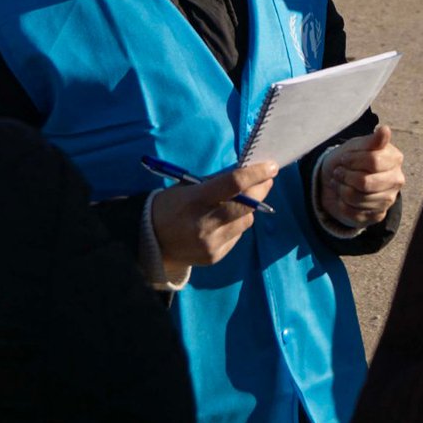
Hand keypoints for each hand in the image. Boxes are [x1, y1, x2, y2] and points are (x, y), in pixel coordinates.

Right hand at [151, 161, 277, 276]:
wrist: (151, 242)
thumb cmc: (171, 206)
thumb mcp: (188, 187)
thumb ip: (216, 184)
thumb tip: (248, 175)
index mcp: (195, 200)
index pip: (234, 184)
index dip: (256, 174)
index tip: (271, 166)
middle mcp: (205, 224)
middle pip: (246, 206)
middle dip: (261, 190)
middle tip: (267, 179)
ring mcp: (211, 243)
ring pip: (246, 222)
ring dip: (248, 209)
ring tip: (241, 201)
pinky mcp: (215, 257)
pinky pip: (236, 236)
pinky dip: (236, 225)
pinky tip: (226, 221)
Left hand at [319, 125, 403, 229]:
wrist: (338, 180)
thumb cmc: (350, 159)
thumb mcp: (356, 146)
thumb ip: (371, 140)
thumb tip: (385, 130)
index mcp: (394, 159)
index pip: (373, 161)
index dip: (353, 160)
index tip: (344, 159)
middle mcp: (396, 180)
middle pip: (366, 183)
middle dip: (346, 177)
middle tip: (338, 172)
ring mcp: (388, 200)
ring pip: (358, 199)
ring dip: (341, 190)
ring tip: (339, 182)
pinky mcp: (378, 216)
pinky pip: (354, 214)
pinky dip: (342, 204)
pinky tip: (342, 197)